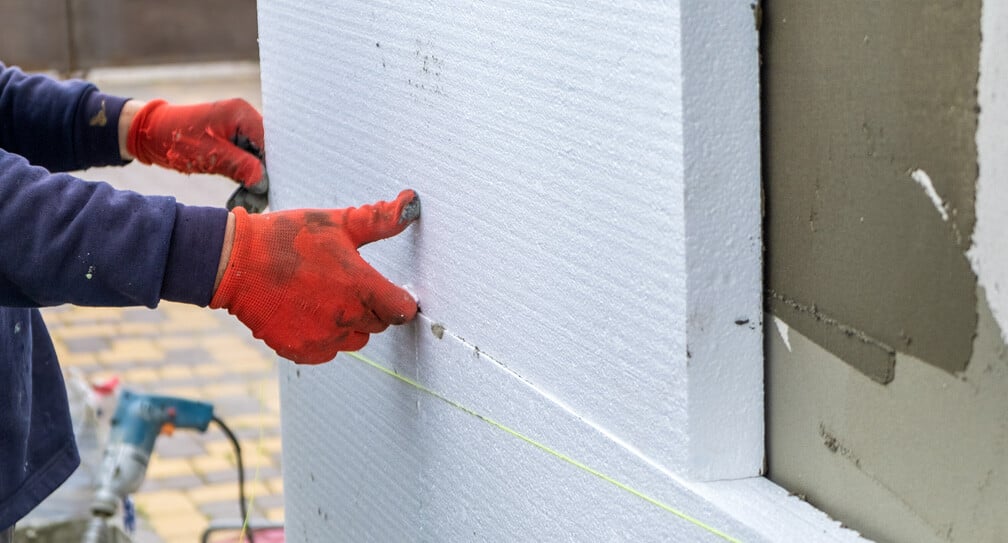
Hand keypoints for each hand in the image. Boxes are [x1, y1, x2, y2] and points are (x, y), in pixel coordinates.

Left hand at [125, 99, 266, 193]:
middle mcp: (244, 118)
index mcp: (242, 113)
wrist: (150, 135)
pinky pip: (245, 161)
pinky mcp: (231, 142)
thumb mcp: (210, 156)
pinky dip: (244, 178)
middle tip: (261, 201)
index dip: (275, 165)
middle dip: (264, 177)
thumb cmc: (176, 139)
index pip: (270, 141)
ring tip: (250, 204)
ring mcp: (238, 130)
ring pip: (257, 159)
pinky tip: (243, 197)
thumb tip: (264, 184)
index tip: (275, 188)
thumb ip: (241, 167)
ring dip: (254, 181)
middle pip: (266, 151)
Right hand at [210, 190, 420, 363]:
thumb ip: (378, 220)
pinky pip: (327, 351)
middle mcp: (345, 318)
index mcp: (360, 287)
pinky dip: (323, 337)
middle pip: (379, 324)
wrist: (235, 262)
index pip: (402, 310)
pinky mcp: (301, 351)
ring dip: (349, 324)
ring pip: (355, 340)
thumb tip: (409, 203)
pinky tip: (306, 312)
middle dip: (371, 307)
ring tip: (324, 297)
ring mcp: (322, 338)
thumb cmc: (286, 238)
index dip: (400, 300)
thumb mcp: (336, 222)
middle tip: (346, 284)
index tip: (391, 291)